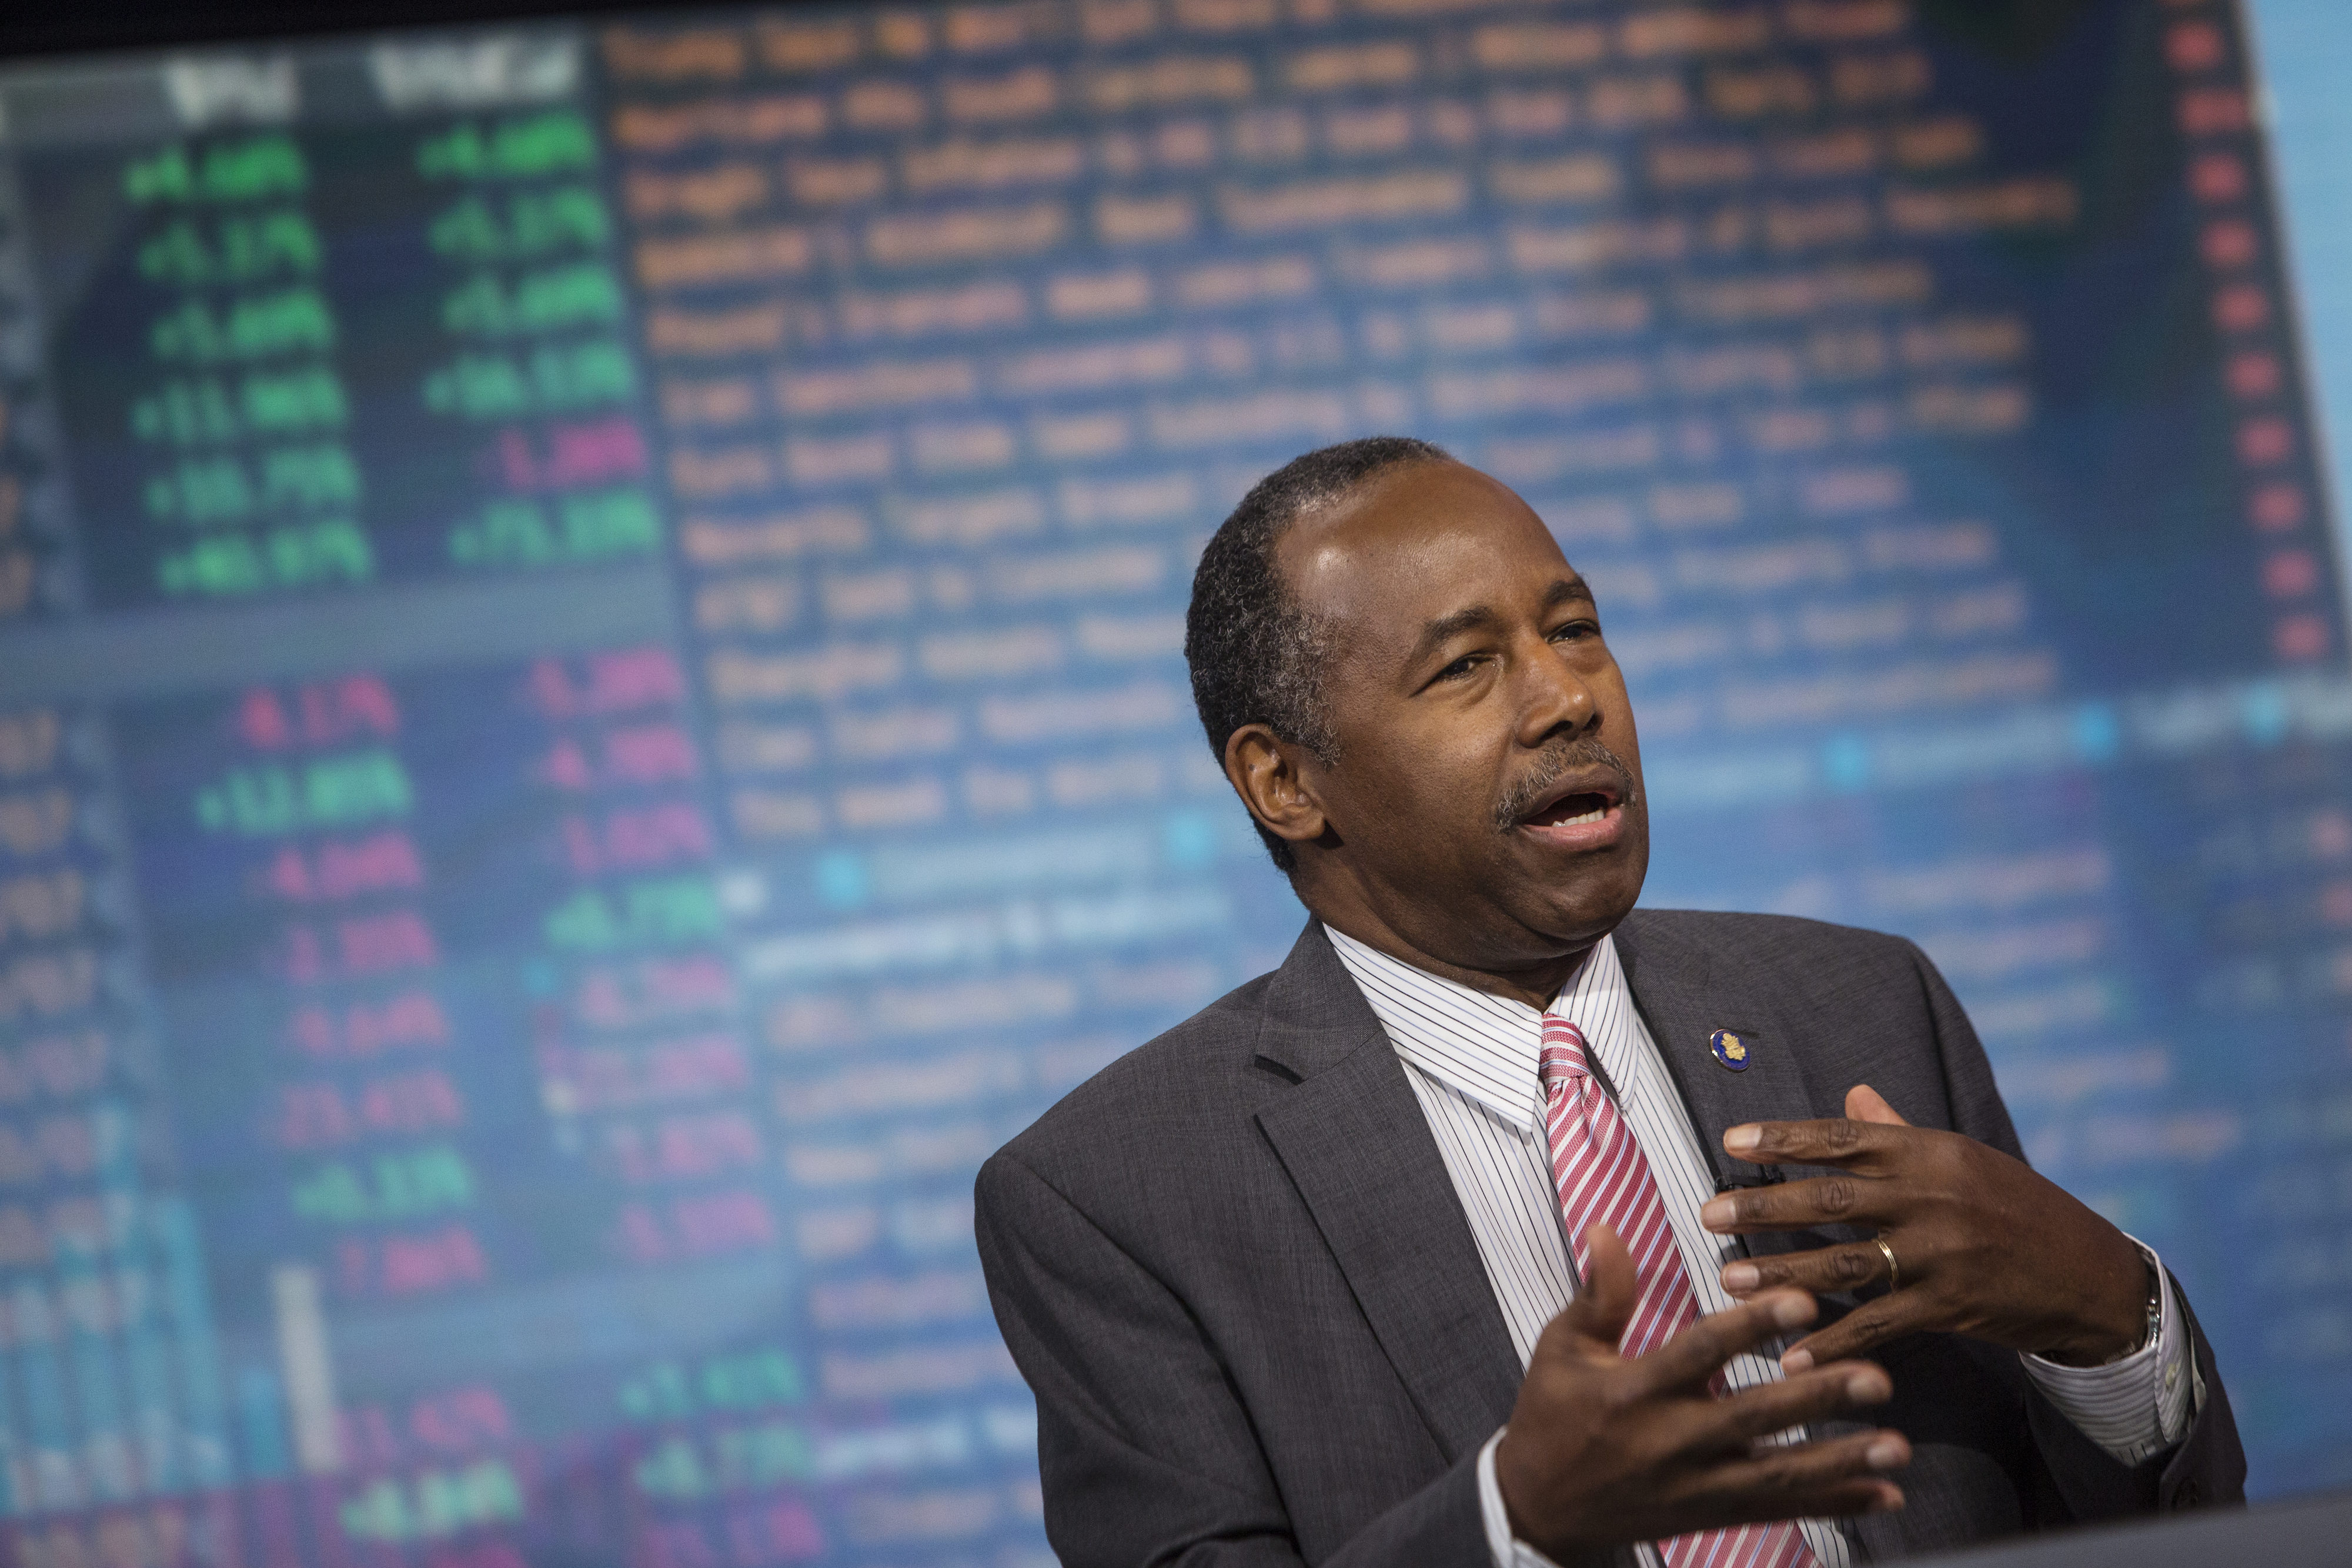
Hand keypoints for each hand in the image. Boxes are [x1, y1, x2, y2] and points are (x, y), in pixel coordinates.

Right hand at [1492, 1223, 1908, 1560]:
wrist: (1539, 1508)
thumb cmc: (1551, 1418)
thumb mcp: (1561, 1347)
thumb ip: (1600, 1294)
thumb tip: (1609, 1231)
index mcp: (1636, 1390)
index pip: (1701, 1352)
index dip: (1751, 1327)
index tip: (1800, 1302)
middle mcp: (1672, 1440)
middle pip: (1755, 1417)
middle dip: (1817, 1398)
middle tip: (1875, 1377)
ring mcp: (1697, 1483)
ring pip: (1779, 1474)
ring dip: (1842, 1460)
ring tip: (1896, 1446)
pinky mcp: (1713, 1513)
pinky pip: (1781, 1510)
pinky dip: (1834, 1502)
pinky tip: (1881, 1494)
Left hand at [1703, 1085, 2148, 1371]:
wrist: (2090, 1273)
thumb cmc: (2016, 1207)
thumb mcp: (1963, 1159)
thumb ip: (1900, 1131)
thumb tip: (1851, 1095)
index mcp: (1929, 1154)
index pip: (1843, 1139)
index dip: (1785, 1138)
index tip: (1732, 1141)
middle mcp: (1930, 1199)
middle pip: (1831, 1200)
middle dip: (1764, 1207)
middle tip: (1708, 1213)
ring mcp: (1939, 1255)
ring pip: (1844, 1264)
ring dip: (1782, 1274)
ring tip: (1729, 1279)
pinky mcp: (1949, 1307)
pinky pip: (1877, 1325)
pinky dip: (1830, 1343)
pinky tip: (1787, 1356)